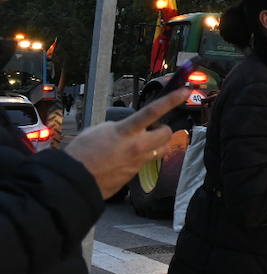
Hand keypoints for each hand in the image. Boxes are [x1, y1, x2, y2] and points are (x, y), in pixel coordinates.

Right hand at [64, 89, 190, 198]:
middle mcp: (137, 146)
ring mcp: (138, 162)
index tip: (185, 91)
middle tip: (150, 130)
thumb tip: (128, 129)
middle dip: (162, 129)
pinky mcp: (134, 175)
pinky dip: (140, 158)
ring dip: (157, 144)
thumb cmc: (81, 152)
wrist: (74, 181)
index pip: (153, 111)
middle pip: (167, 134)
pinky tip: (123, 160)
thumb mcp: (98, 131)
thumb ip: (119, 127)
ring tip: (141, 144)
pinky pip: (146, 163)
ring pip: (162, 150)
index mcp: (126, 131)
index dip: (171, 100)